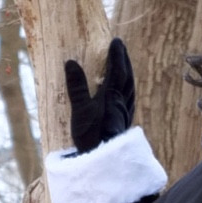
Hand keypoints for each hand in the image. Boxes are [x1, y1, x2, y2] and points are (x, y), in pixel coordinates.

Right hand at [64, 37, 135, 152]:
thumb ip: (76, 86)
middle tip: (122, 48)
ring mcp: (125, 113)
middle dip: (125, 61)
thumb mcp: (80, 110)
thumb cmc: (91, 136)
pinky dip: (128, 89)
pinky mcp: (124, 123)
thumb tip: (70, 62)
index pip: (117, 70)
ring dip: (128, 74)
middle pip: (127, 77)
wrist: (105, 162)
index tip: (116, 41)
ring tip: (125, 65)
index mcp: (112, 96)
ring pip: (130, 88)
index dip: (116, 54)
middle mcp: (122, 102)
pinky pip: (129, 99)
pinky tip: (125, 93)